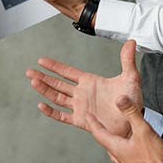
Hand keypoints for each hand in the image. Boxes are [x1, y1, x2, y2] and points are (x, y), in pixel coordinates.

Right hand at [26, 40, 142, 136]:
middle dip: (43, 77)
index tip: (41, 60)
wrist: (134, 121)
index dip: (55, 66)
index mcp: (90, 82)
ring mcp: (80, 107)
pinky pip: (63, 116)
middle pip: (57, 84)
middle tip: (29, 71)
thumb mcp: (131, 78)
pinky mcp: (81, 120)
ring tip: (33, 82)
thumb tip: (131, 41)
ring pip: (57, 97)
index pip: (68, 72)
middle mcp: (82, 93)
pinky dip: (52, 112)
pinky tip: (42, 105)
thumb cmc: (132, 100)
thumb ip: (127, 60)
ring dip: (45, 90)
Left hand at [82, 90, 162, 162]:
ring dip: (111, 138)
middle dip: (100, 130)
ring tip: (112, 132)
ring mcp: (126, 162)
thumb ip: (132, 113)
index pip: (98, 133)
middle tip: (97, 122)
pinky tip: (128, 144)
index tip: (88, 116)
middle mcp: (118, 155)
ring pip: (113, 148)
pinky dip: (121, 145)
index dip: (92, 123)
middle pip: (104, 141)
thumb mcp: (143, 130)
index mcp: (116, 147)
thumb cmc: (154, 157)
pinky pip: (123, 152)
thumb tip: (120, 99)